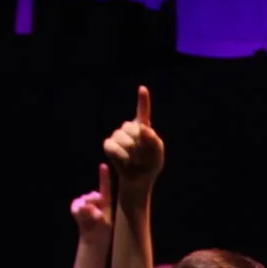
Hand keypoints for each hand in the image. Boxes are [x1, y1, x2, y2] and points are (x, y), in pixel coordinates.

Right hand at [71, 163, 111, 249]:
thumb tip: (84, 205)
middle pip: (91, 196)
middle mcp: (95, 200)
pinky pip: (75, 205)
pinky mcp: (77, 207)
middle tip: (97, 216)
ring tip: (91, 220)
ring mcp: (85, 203)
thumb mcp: (103, 222)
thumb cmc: (103, 231)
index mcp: (106, 202)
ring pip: (83, 201)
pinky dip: (78, 211)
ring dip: (86, 211)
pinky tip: (81, 218)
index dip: (104, 176)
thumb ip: (94, 212)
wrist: (94, 240)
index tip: (103, 166)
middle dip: (93, 204)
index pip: (105, 187)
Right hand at [103, 86, 163, 200]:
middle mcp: (130, 128)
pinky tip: (125, 162)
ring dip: (131, 153)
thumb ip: (153, 141)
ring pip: (123, 139)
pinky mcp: (109, 144)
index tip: (142, 89)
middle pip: (132, 128)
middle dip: (139, 144)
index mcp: (144, 128)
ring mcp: (117, 135)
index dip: (142, 100)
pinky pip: (112, 148)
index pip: (143, 111)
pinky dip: (120, 157)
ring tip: (135, 160)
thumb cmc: (150, 165)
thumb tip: (143, 128)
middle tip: (143, 157)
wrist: (139, 178)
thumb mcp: (157, 155)